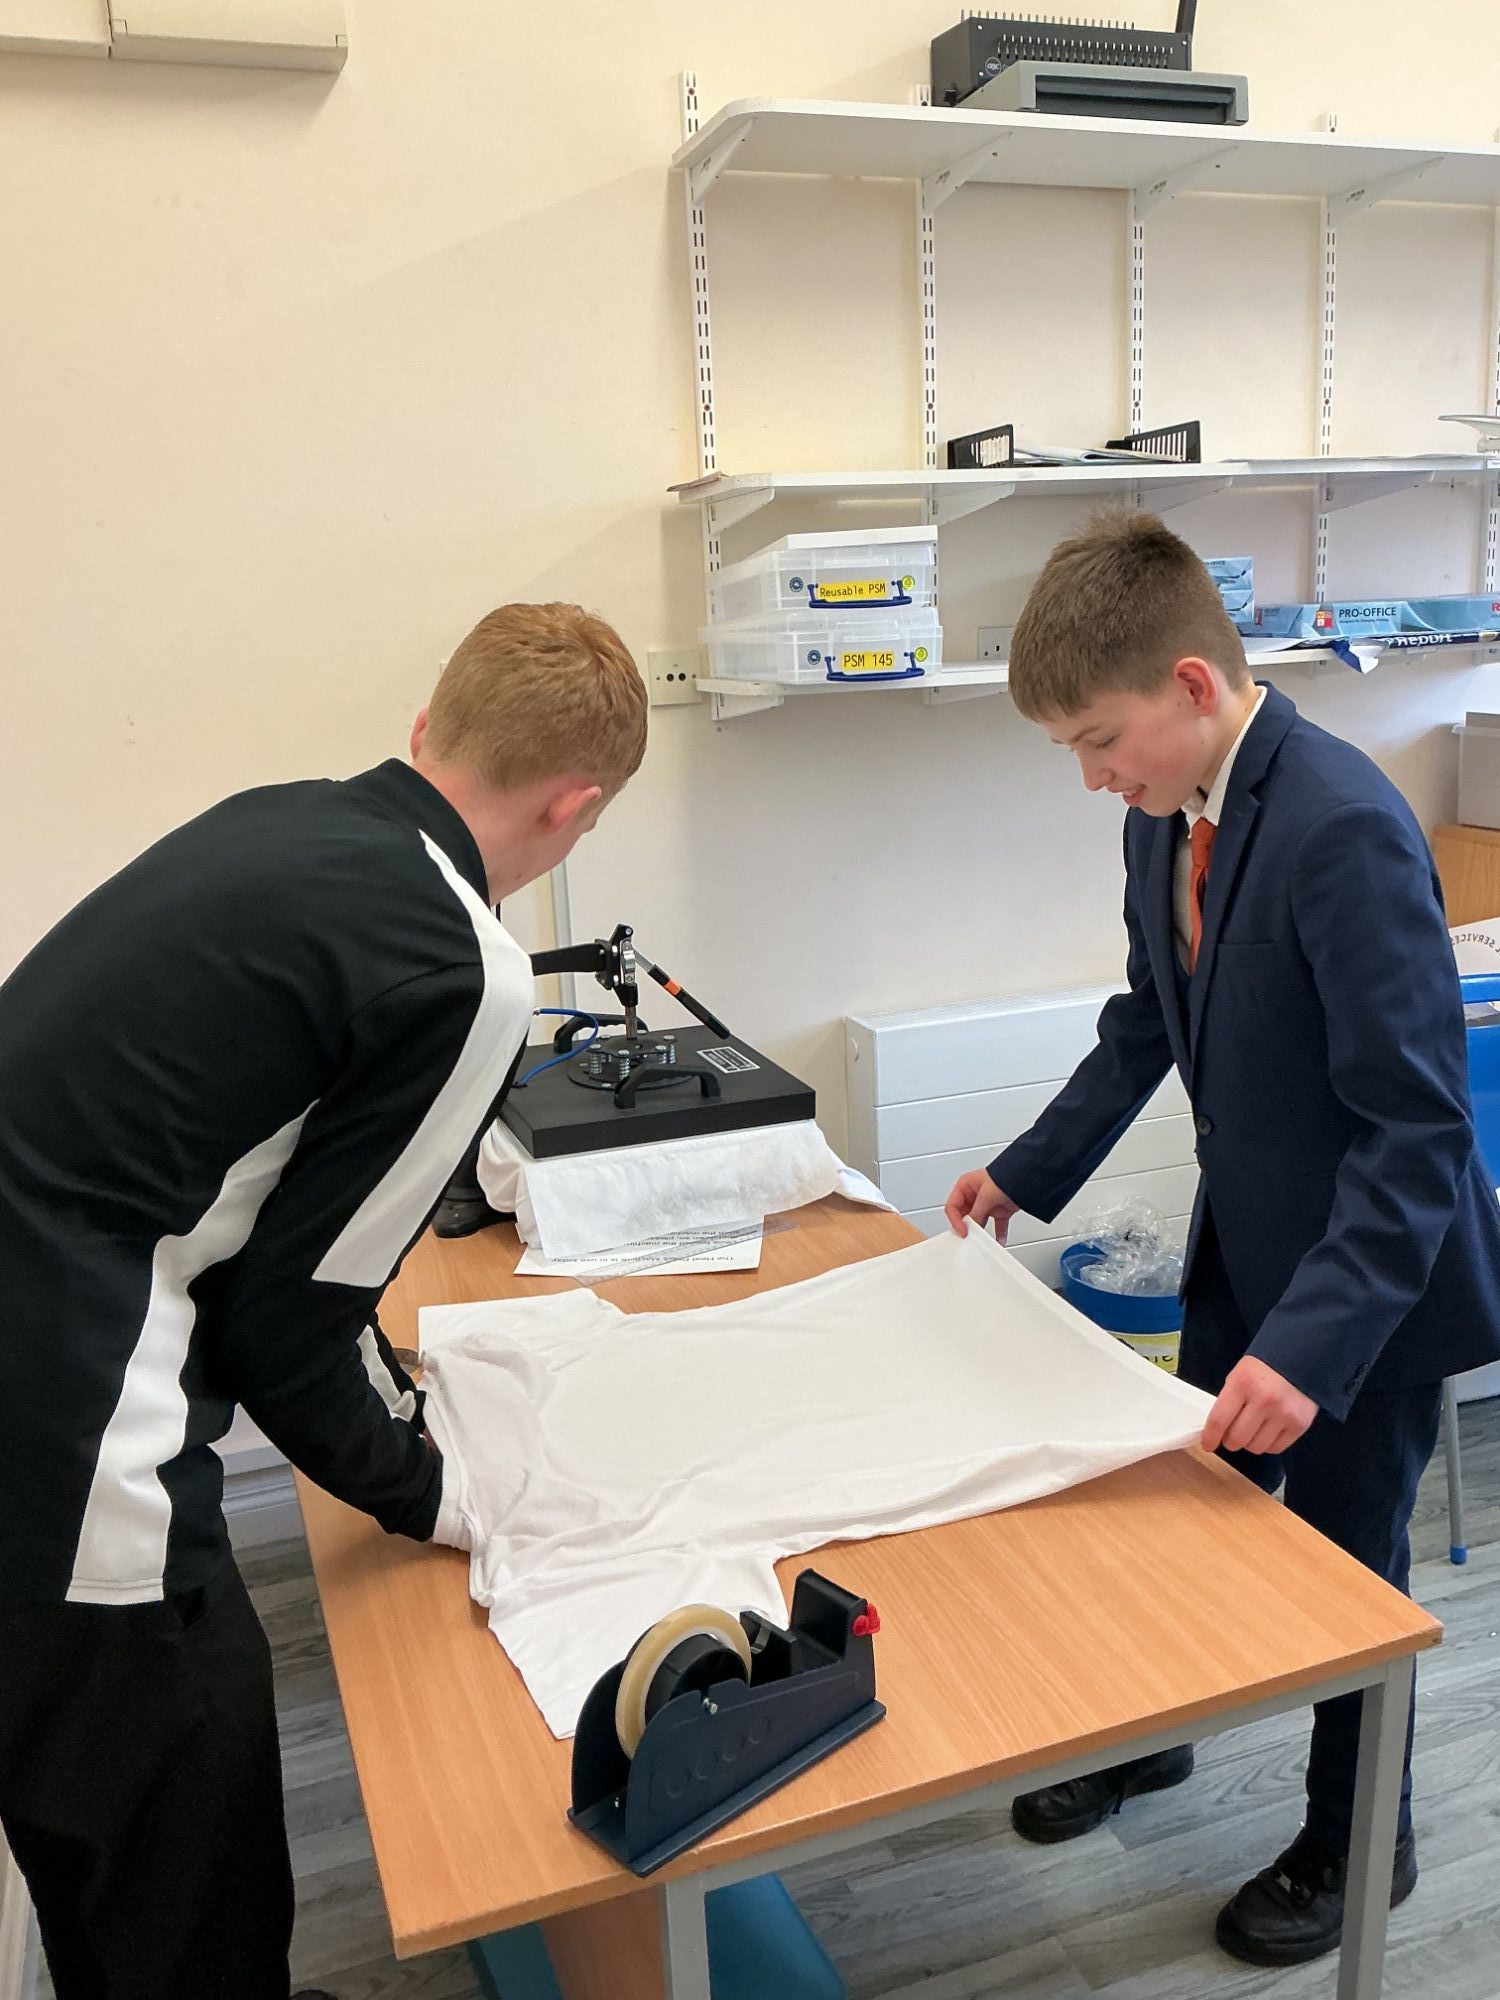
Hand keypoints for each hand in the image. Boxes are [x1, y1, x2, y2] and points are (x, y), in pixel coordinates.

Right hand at [944, 1170, 1019, 1242]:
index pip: (952, 1206)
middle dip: (968, 1227)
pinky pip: (996, 1226)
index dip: (955, 1220)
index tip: (963, 1231)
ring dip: (982, 1232)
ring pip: (979, 1222)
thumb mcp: (986, 1194)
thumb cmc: (1006, 1176)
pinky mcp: (999, 1211)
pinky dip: (998, 1234)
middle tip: (969, 1237)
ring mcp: (986, 1204)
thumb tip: (970, 1227)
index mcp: (965, 1186)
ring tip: (982, 1241)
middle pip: (964, 1216)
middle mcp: (974, 1195)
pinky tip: (999, 1240)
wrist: (1028, 1176)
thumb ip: (976, 1212)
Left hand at [1201, 1355, 1318, 1456]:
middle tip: (1232, 1433)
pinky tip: (1267, 1431)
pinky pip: (1275, 1448)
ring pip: (1256, 1447)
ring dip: (1250, 1442)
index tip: (1208, 1444)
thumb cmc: (1264, 1368)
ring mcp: (1284, 1414)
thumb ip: (1228, 1402)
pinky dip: (1268, 1444)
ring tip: (1253, 1428)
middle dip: (1230, 1440)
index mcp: (1242, 1383)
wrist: (1301, 1359)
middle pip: (1237, 1439)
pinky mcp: (1300, 1424)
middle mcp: (1264, 1400)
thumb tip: (1217, 1430)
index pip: (1219, 1419)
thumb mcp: (1238, 1376)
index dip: (1210, 1437)